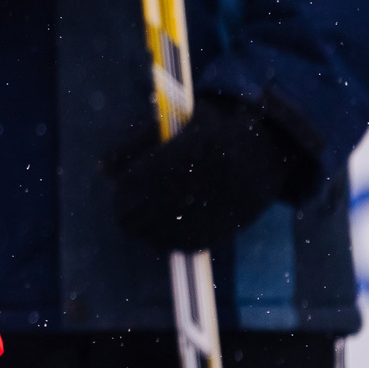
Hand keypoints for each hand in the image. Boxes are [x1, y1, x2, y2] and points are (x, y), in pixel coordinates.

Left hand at [110, 94, 311, 249]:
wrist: (266, 147)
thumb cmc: (209, 129)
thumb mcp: (173, 125)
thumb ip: (136, 147)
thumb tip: (101, 168)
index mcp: (193, 147)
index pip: (144, 178)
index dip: (127, 189)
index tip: (120, 191)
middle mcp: (208, 178)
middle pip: (153, 208)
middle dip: (133, 213)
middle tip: (122, 213)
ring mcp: (221, 203)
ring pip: (170, 230)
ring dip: (149, 230)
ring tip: (138, 224)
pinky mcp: (229, 223)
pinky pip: (191, 242)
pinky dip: (172, 241)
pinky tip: (162, 234)